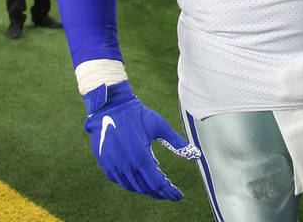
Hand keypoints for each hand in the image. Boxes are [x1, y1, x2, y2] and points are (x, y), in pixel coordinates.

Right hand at [82, 81, 200, 200]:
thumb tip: (196, 154)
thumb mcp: (160, 126)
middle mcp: (126, 166)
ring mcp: (114, 167)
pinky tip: (140, 177)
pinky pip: (121, 181)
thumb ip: (177, 142)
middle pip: (146, 188)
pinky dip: (133, 183)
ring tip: (158, 185)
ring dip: (147, 188)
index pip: (158, 184)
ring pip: (133, 187)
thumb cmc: (137, 115)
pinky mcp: (106, 164)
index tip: (179, 196)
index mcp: (141, 158)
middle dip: (160, 192)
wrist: (110, 107)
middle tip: (170, 192)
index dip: (169, 192)